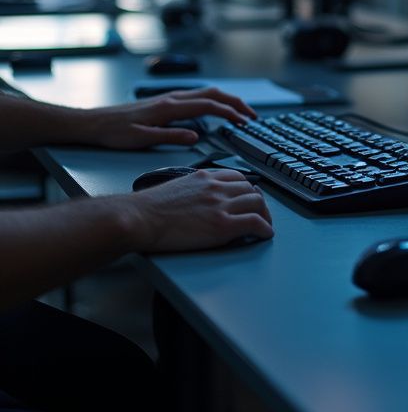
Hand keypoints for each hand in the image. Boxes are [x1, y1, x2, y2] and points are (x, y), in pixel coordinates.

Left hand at [80, 88, 257, 148]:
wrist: (93, 123)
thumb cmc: (114, 133)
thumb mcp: (141, 139)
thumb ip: (170, 136)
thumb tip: (197, 136)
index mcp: (170, 107)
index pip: (209, 106)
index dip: (230, 113)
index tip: (244, 122)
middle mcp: (173, 98)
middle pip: (213, 94)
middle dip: (236, 103)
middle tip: (251, 116)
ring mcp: (170, 97)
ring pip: (206, 92)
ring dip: (226, 100)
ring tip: (239, 113)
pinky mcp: (165, 101)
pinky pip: (197, 96)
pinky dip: (214, 100)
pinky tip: (214, 111)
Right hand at [121, 169, 273, 251]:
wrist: (139, 218)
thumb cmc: (148, 208)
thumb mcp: (176, 186)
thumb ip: (194, 188)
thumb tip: (200, 197)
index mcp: (205, 177)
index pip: (238, 177)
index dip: (248, 189)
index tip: (249, 197)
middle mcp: (217, 187)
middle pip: (251, 190)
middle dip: (259, 202)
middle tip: (261, 213)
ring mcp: (221, 205)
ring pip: (258, 204)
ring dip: (265, 215)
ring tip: (265, 225)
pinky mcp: (222, 225)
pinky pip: (255, 223)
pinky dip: (264, 228)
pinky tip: (265, 234)